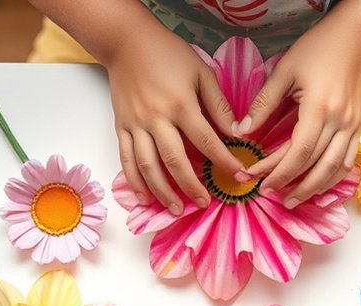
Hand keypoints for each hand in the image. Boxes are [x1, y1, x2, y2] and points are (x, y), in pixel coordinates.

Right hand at [107, 30, 244, 214]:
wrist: (127, 42)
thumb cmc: (168, 54)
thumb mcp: (201, 72)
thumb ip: (218, 104)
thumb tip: (236, 132)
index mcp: (180, 104)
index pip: (206, 141)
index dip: (224, 161)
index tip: (240, 177)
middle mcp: (156, 118)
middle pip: (175, 162)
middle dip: (192, 186)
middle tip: (205, 203)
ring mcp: (136, 125)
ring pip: (148, 166)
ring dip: (163, 191)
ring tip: (176, 209)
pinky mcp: (121, 127)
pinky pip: (127, 159)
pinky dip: (135, 181)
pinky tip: (145, 196)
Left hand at [238, 21, 360, 207]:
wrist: (356, 37)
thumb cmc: (318, 48)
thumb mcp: (285, 70)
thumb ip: (263, 103)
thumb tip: (241, 131)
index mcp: (320, 108)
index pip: (298, 152)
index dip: (278, 171)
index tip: (258, 180)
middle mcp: (340, 122)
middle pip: (315, 165)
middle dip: (291, 184)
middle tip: (269, 194)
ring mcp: (353, 126)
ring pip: (335, 169)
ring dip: (314, 189)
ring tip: (293, 200)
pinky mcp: (359, 126)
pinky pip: (348, 161)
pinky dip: (333, 178)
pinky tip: (318, 185)